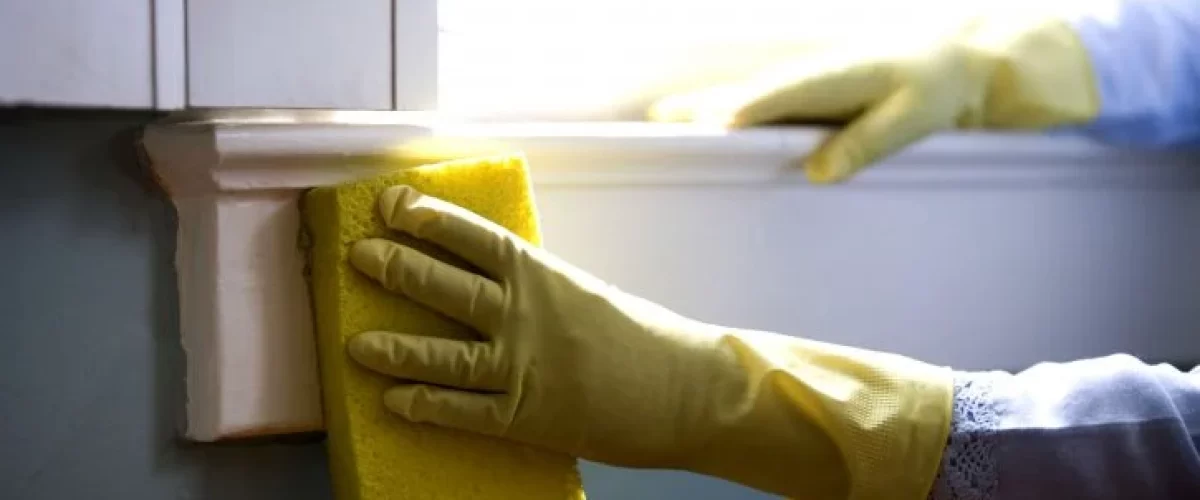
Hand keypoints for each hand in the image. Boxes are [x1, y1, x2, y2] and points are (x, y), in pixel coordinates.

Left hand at [347, 185, 952, 499]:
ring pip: (443, 354)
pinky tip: (393, 401)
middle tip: (359, 255)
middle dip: (397, 268)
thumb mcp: (585, 293)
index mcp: (545, 276)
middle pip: (447, 287)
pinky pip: (464, 411)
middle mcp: (528, 316)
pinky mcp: (528, 416)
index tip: (392, 203)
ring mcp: (525, 366)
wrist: (690, 391)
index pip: (475, 239)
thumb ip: (536, 288)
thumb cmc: (643, 339)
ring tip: (352, 342)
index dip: (429, 219)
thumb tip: (488, 277)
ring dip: (395, 347)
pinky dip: (426, 406)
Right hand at [650, 9, 1097, 183]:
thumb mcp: (916, 117)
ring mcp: (810, 81)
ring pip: (751, 95)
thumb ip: (869, 142)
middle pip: (753, 91)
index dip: (754, 107)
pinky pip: (764, 104)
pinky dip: (730, 110)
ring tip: (664, 118)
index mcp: (842, 76)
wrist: (959, 62)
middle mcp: (816, 74)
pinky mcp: (811, 92)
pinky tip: (705, 121)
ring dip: (708, 105)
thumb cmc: (939, 88)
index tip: (720, 122)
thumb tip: (820, 171)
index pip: (789, 92)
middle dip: (708, 104)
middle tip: (662, 118)